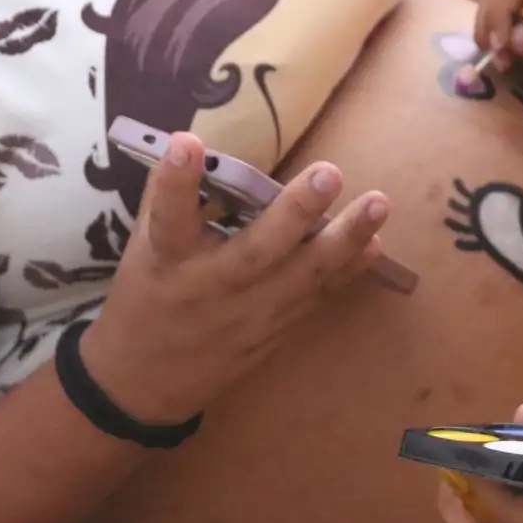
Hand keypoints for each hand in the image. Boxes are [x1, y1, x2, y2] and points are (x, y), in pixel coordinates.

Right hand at [81, 134, 389, 423]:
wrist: (147, 380)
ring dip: (345, 240)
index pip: (169, 217)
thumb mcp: (143, 246)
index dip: (176, 182)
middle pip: (256, 251)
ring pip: (303, 277)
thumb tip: (200, 144)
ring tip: (378, 203)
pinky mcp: (276, 329)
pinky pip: (318, 296)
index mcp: (168, 259)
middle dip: (295, 213)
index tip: (188, 142)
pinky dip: (348, 270)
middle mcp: (212, 285)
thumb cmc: (146, 295)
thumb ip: (171, 199)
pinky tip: (375, 244)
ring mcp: (249, 313)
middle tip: (329, 172)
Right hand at [473, 0, 522, 122]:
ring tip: (501, 60)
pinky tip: (509, 61)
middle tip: (495, 55)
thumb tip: (511, 36)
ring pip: (508, 4)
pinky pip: (517, 23)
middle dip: (492, 18)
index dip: (498, 9)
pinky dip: (506, 39)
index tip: (500, 46)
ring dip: (496, 29)